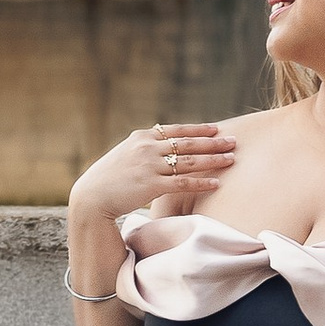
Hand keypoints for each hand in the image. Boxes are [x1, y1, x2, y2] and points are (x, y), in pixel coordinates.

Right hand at [69, 117, 237, 226]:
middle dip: (213, 141)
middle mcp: (147, 148)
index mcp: (141, 138)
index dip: (198, 129)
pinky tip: (216, 183)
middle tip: (233, 141)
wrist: (91, 197)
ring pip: (189, 161)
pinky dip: (201, 182)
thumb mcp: (125, 155)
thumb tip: (163, 147)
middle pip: (188, 143)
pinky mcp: (151, 185)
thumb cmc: (108, 179)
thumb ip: (144, 149)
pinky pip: (183, 183)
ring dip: (213, 159)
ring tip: (231, 159)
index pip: (176, 130)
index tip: (216, 128)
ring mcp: (149, 166)